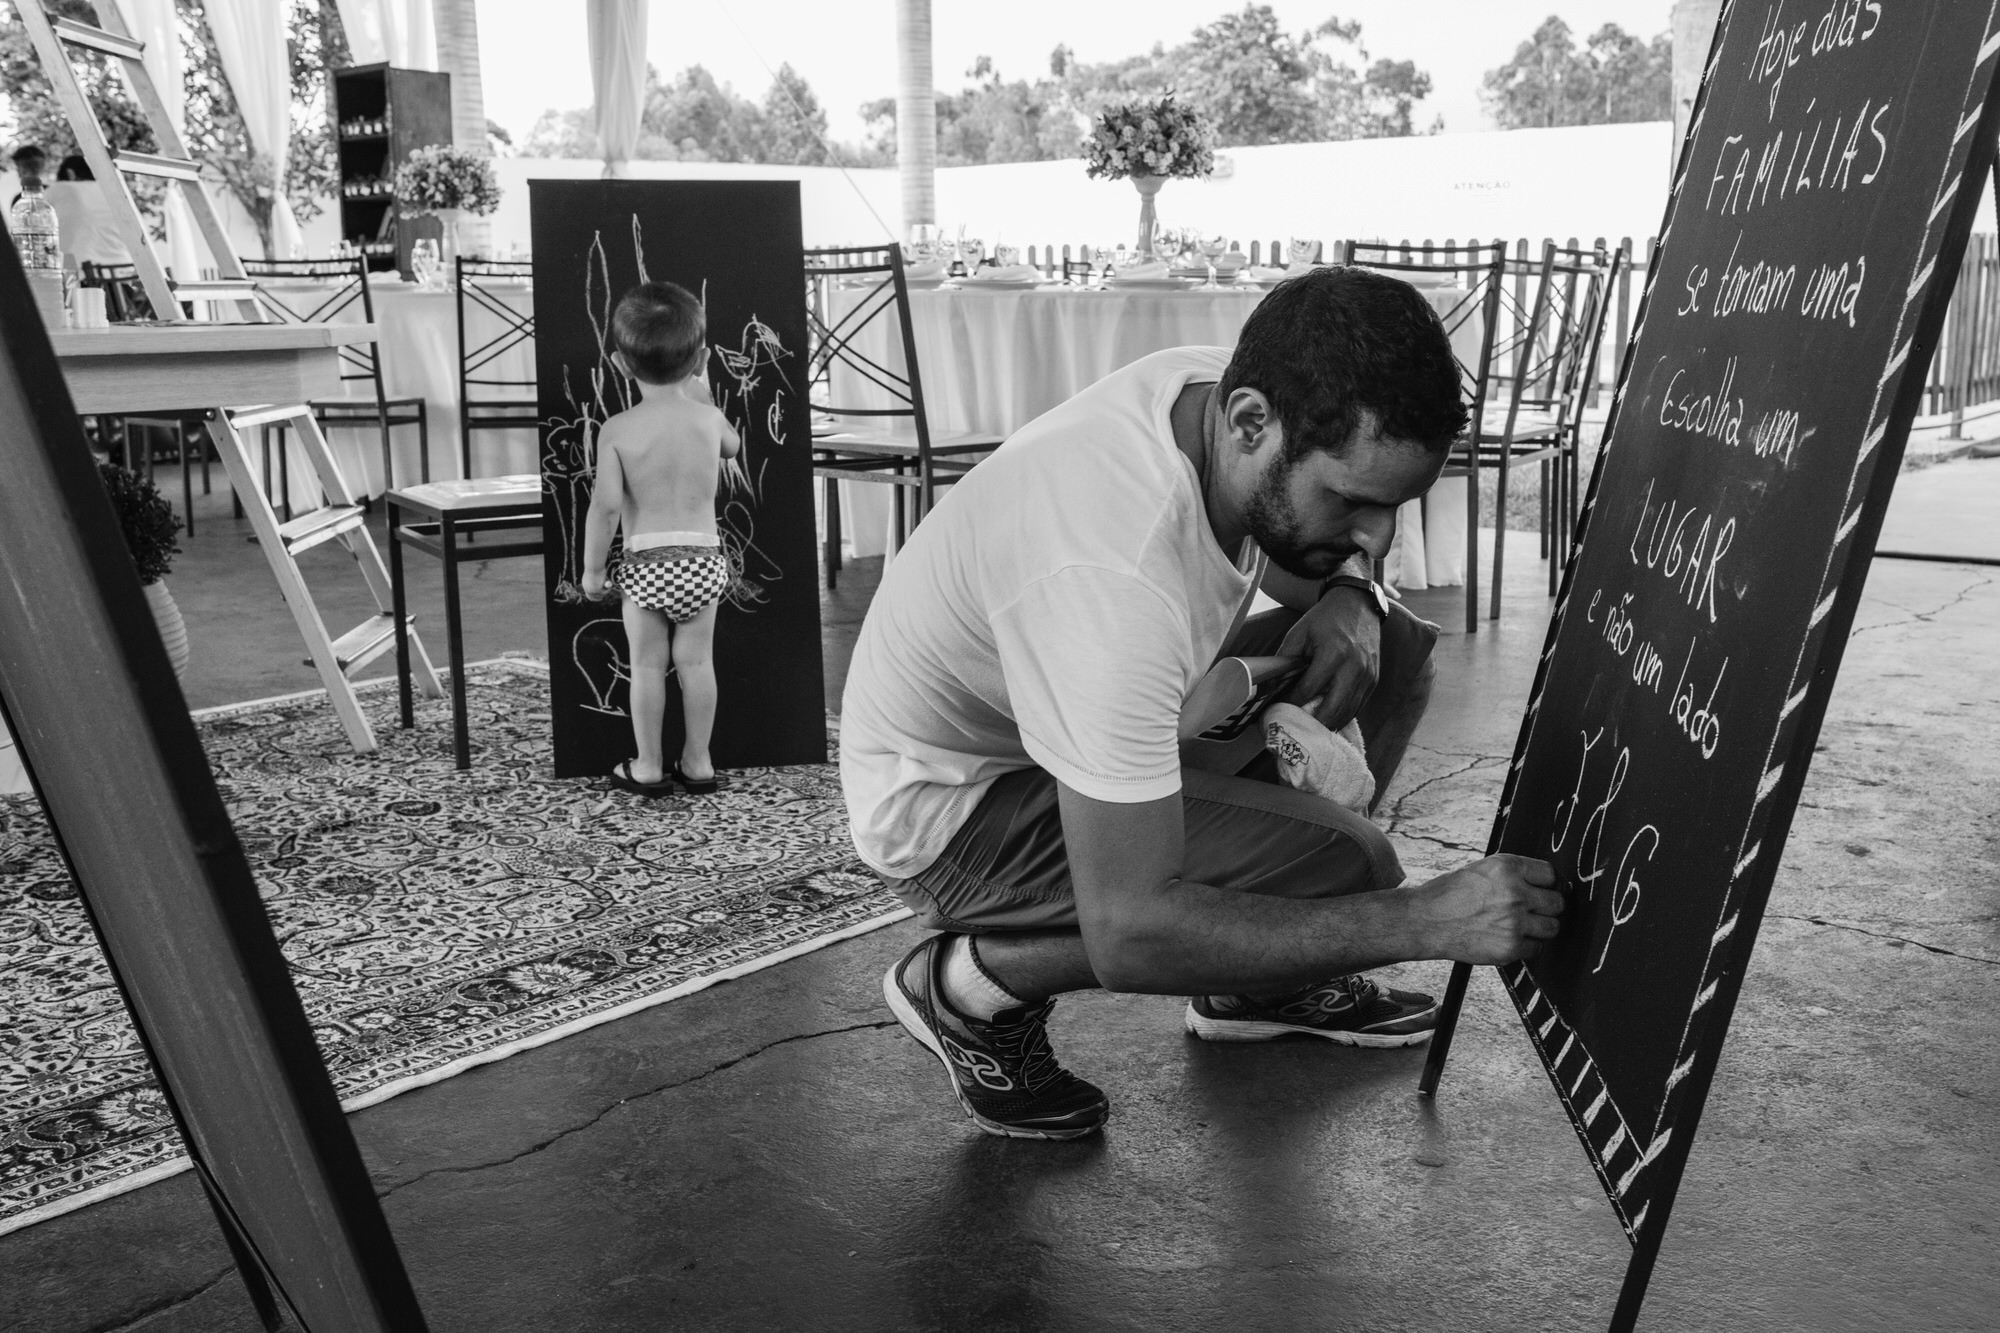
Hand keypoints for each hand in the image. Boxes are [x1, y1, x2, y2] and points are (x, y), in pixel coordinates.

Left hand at [580, 569, 606, 600]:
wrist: (594, 566)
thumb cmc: (595, 567)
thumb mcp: (596, 575)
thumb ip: (598, 581)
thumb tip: (604, 585)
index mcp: (585, 585)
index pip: (588, 595)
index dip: (594, 597)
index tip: (600, 598)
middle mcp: (587, 589)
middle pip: (593, 598)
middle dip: (599, 598)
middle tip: (603, 597)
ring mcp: (592, 590)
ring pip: (601, 594)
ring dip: (605, 590)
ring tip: (607, 582)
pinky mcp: (597, 590)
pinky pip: (605, 592)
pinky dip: (608, 588)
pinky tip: (607, 581)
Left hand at [1278, 585, 1381, 728]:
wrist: (1358, 604)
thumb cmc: (1325, 619)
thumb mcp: (1299, 633)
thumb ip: (1285, 660)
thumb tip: (1274, 686)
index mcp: (1333, 654)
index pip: (1308, 690)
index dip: (1291, 703)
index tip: (1278, 709)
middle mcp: (1354, 667)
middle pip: (1331, 710)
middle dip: (1310, 723)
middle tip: (1294, 725)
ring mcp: (1367, 675)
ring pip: (1346, 713)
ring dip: (1327, 723)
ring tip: (1309, 725)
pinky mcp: (1374, 679)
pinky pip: (1357, 706)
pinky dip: (1341, 714)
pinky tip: (1327, 715)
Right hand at [1406, 855, 1564, 964]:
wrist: (1424, 921)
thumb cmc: (1449, 894)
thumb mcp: (1482, 870)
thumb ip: (1514, 875)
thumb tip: (1549, 885)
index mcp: (1507, 867)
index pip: (1551, 874)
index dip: (1547, 884)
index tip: (1541, 890)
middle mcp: (1514, 893)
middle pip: (1557, 902)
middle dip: (1546, 907)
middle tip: (1529, 910)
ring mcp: (1514, 922)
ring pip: (1552, 927)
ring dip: (1539, 928)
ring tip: (1517, 925)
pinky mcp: (1510, 947)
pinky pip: (1537, 948)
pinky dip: (1526, 946)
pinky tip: (1507, 938)